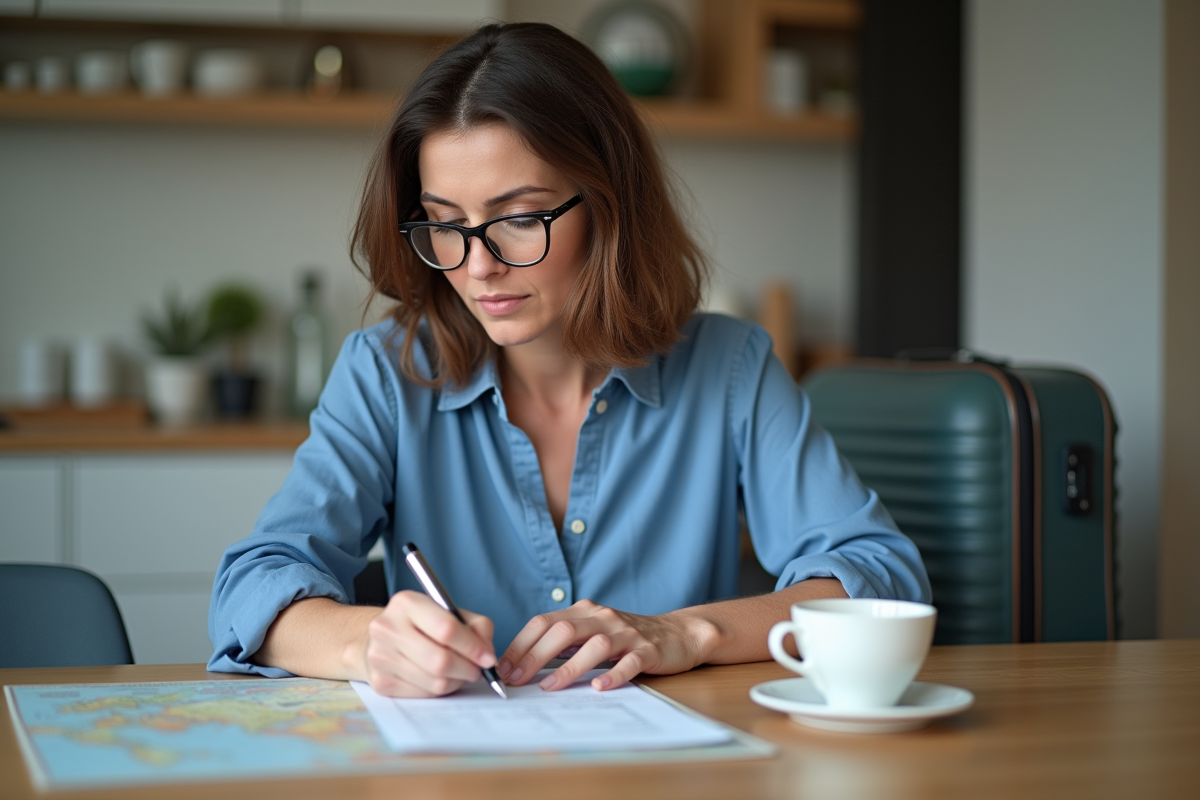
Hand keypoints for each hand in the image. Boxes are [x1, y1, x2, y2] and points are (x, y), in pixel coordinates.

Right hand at [360, 590, 496, 697]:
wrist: (379, 637)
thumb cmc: (422, 624)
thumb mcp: (449, 612)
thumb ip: (476, 626)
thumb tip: (488, 655)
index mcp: (407, 603)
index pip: (447, 629)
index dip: (473, 647)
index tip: (488, 658)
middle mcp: (388, 628)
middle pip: (440, 661)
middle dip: (467, 669)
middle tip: (478, 670)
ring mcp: (380, 657)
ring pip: (434, 682)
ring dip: (456, 681)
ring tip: (460, 673)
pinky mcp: (380, 682)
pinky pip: (424, 694)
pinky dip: (440, 690)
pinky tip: (440, 678)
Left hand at [498, 600, 712, 691]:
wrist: (678, 634)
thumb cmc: (627, 638)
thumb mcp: (592, 632)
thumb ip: (564, 642)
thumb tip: (524, 663)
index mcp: (584, 611)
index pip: (544, 622)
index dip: (521, 644)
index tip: (503, 667)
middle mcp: (602, 617)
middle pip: (563, 630)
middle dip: (535, 655)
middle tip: (516, 679)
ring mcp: (626, 633)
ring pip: (594, 645)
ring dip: (568, 668)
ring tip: (549, 687)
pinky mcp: (649, 651)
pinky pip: (629, 662)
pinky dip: (613, 674)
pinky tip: (599, 687)